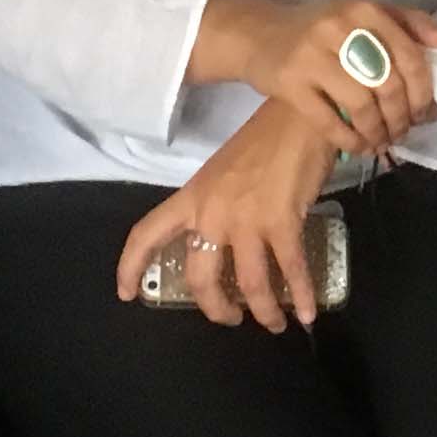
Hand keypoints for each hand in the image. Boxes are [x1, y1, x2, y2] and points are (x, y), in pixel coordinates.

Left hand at [118, 105, 339, 330]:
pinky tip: (310, 311)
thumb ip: (216, 207)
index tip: (126, 293)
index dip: (131, 267)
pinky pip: (291, 270)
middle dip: (216, 309)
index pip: (147, 233)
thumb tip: (229, 243)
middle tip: (231, 318)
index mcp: (192, 197)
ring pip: (248, 283)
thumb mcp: (223, 173)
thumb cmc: (265, 140)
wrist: (300, 115)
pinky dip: (303, 295)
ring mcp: (246, 219)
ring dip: (263, 311)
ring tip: (274, 322)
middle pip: (200, 277)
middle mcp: (212, 212)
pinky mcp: (282, 222)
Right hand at [204, 0, 436, 152]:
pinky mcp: (289, 84)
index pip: (410, 57)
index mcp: (364, 10)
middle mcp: (339, 28)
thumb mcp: (360, 13)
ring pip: (361, 107)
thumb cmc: (319, 27)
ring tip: (381, 141)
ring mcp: (312, 56)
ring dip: (378, 132)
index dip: (422, 93)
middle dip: (401, 118)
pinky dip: (350, 141)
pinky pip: (329, 122)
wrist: (257, 33)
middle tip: (402, 132)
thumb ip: (406, 21)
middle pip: (388, 86)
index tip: (422, 113)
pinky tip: (358, 146)